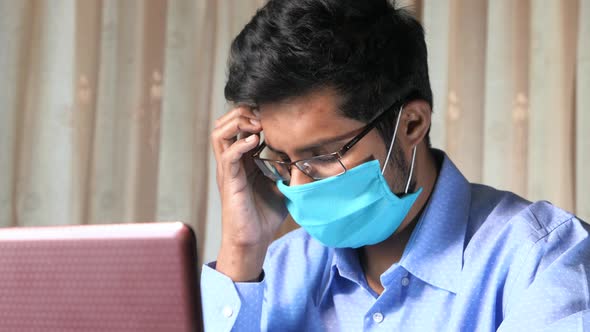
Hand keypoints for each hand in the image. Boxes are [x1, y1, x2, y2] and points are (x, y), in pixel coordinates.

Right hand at [210, 106, 286, 280]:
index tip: (270, 115)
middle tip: (262, 116)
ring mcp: (228, 170)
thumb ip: (289, 168)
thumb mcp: (282, 185)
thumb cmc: (264, 215)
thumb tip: (306, 154)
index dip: (251, 115)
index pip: (237, 127)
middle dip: (242, 113)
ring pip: (219, 134)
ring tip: (257, 125)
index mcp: (242, 160)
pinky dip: (241, 143)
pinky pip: (228, 155)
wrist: (253, 240)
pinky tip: (256, 141)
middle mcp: (231, 162)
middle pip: (224, 124)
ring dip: (238, 123)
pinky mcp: (229, 181)